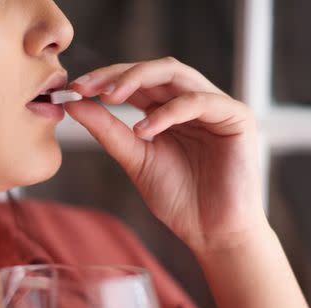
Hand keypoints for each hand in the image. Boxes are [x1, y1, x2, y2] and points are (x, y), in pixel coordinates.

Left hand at [66, 57, 267, 253]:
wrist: (212, 232)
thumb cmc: (179, 199)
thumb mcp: (135, 160)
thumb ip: (108, 131)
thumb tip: (75, 104)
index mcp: (168, 112)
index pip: (137, 81)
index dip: (105, 79)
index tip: (74, 89)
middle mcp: (192, 103)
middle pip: (154, 71)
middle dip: (118, 74)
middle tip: (87, 86)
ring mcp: (215, 106)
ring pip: (175, 74)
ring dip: (138, 80)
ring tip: (110, 98)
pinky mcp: (236, 117)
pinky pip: (198, 101)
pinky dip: (167, 112)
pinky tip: (144, 130)